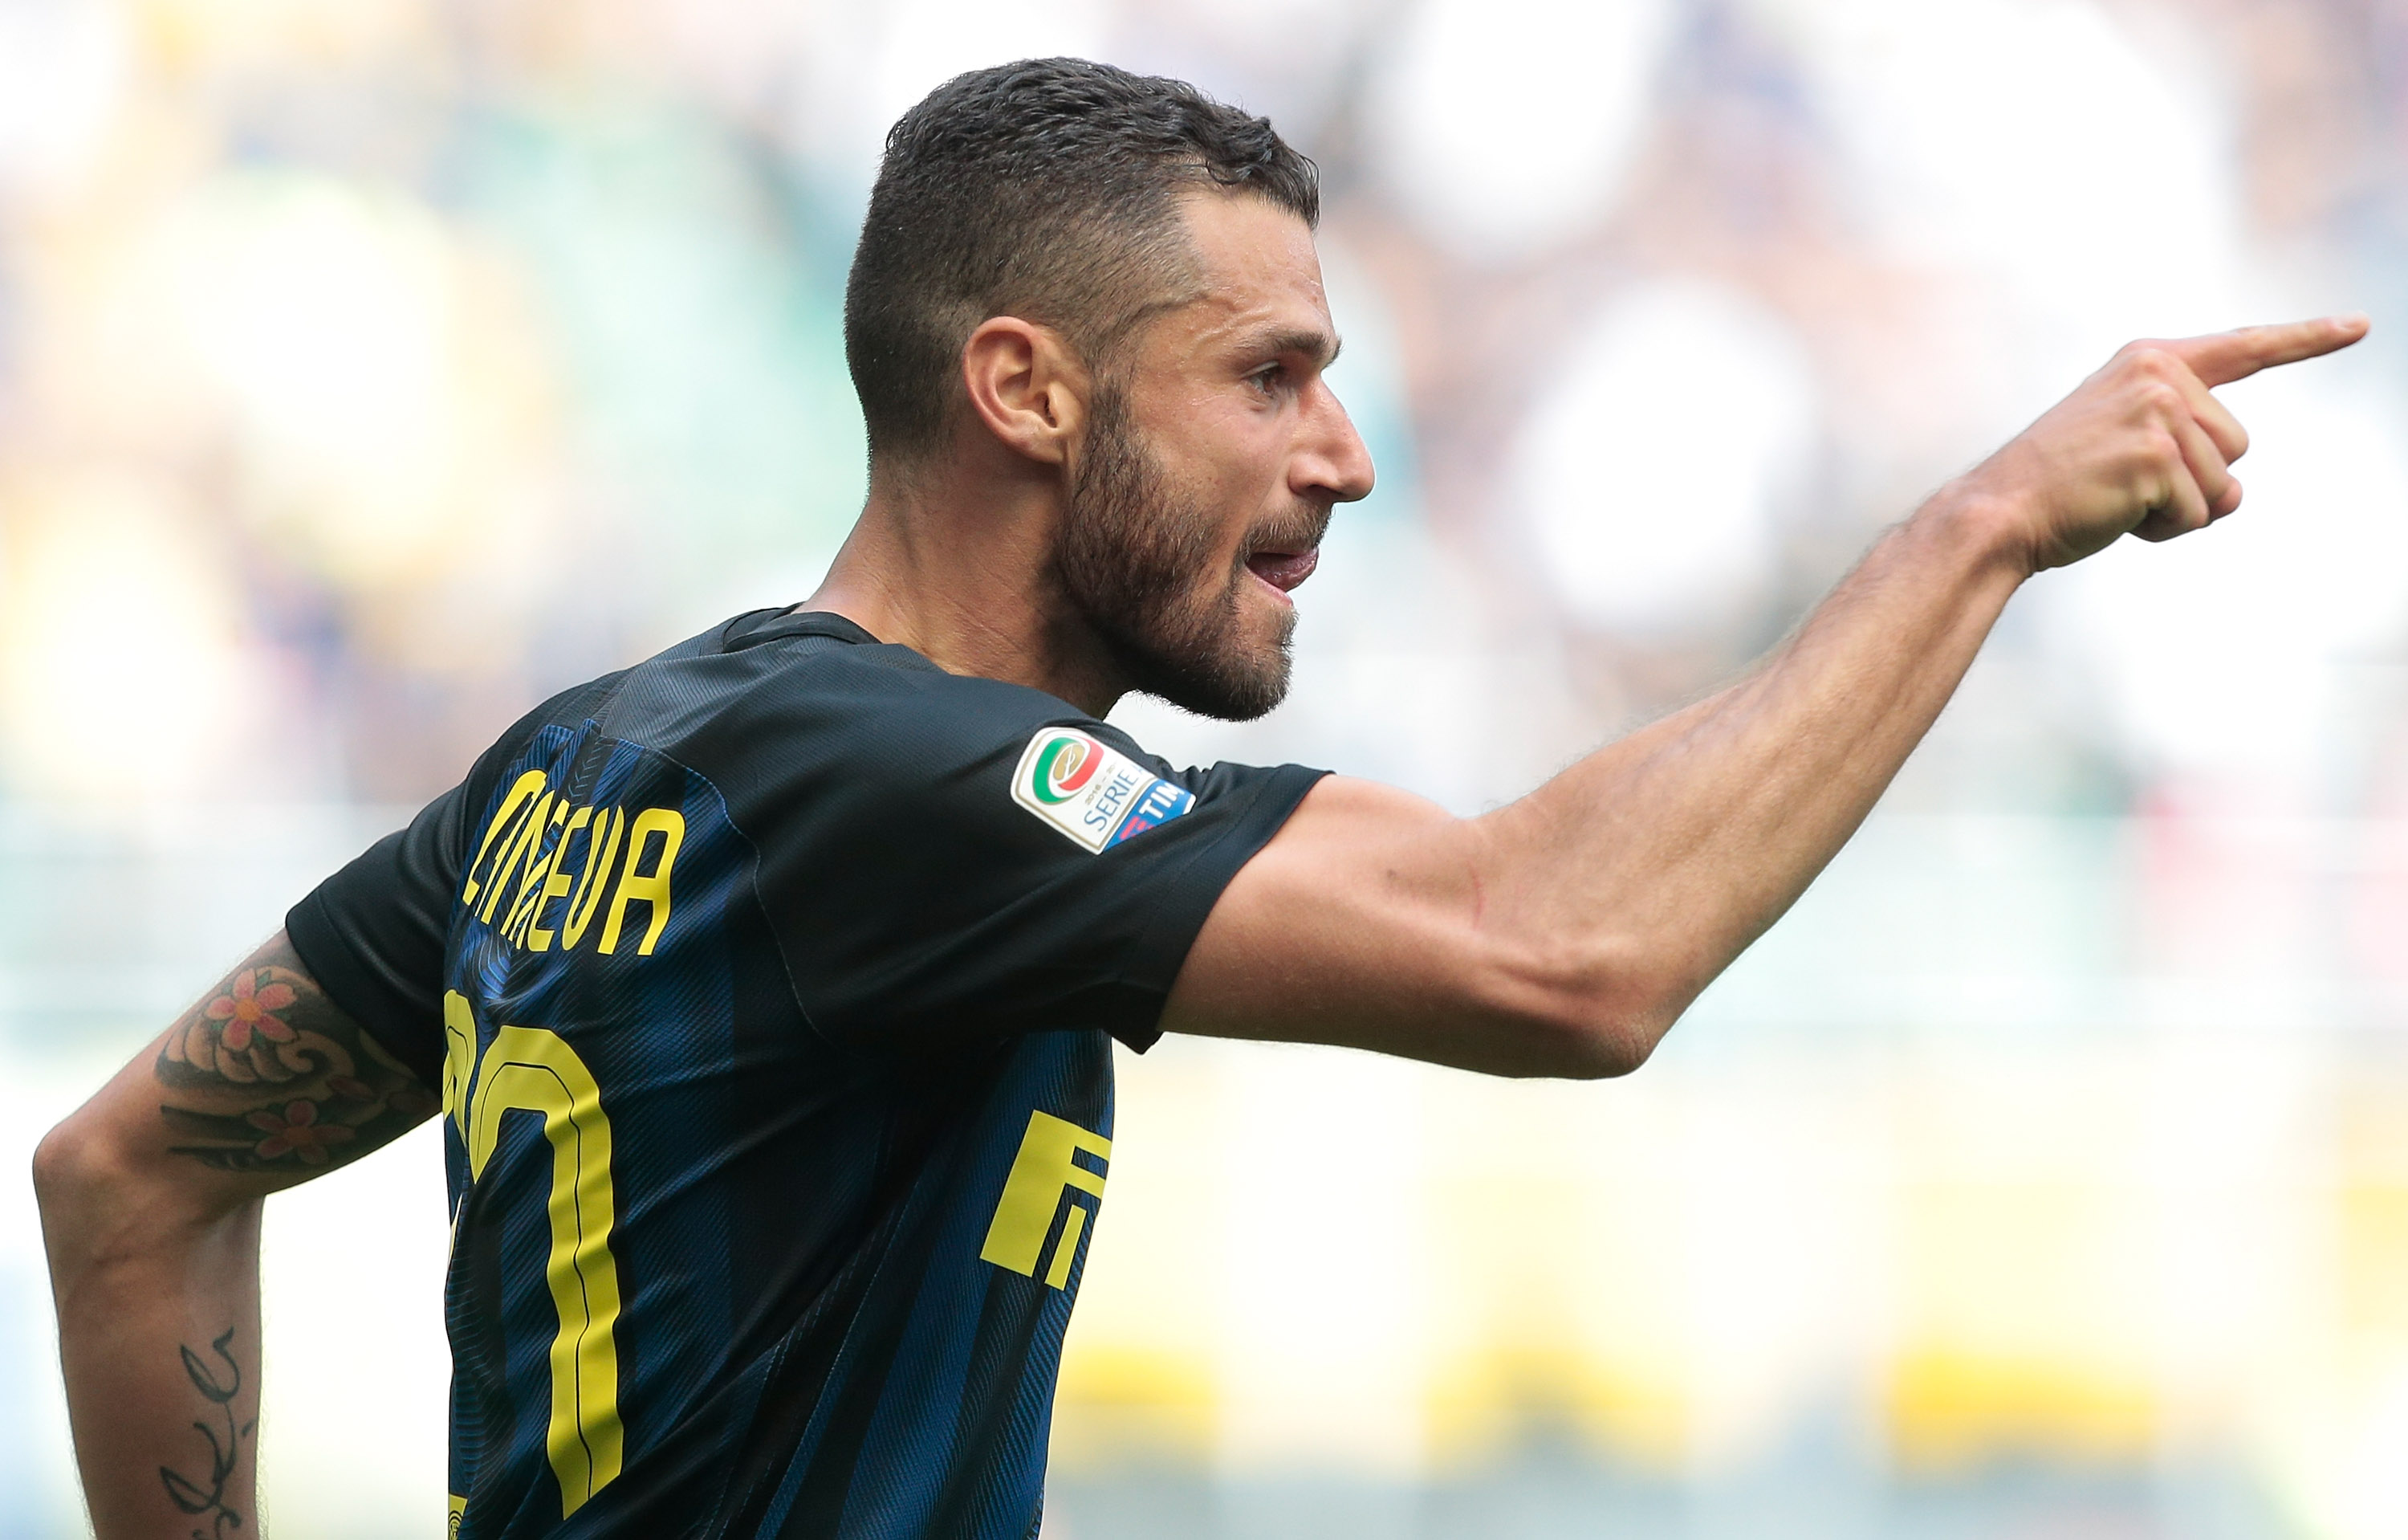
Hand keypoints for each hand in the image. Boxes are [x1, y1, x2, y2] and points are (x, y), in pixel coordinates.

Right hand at [1962, 314, 2368, 572]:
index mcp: (2148, 361)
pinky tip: (2114, 516)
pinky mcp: (2157, 454)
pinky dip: (2163, 530)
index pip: (2243, 348)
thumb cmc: (2059, 490)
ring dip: (2179, 509)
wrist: (1998, 513)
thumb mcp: (2129, 449)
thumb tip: (2235, 496)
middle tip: (2122, 486)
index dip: (2307, 339)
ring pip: (2224, 482)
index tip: (2359, 326)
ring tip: (2115, 500)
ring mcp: (2158, 411)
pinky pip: (2198, 513)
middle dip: (2195, 482)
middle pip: (2237, 443)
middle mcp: (2158, 375)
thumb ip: (2190, 453)